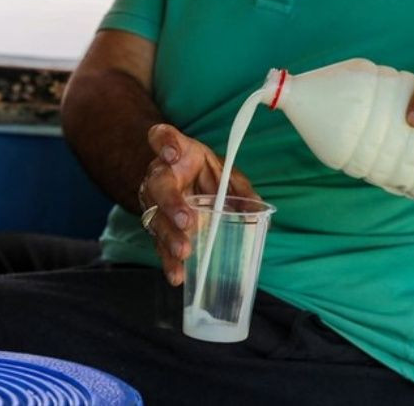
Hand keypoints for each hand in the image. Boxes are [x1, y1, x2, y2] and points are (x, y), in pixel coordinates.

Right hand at [137, 124, 257, 286]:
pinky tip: (177, 274)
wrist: (177, 180)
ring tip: (183, 251)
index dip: (164, 143)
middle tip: (186, 220)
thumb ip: (239, 186)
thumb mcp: (222, 171)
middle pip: (159, 186)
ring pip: (155, 217)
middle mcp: (159, 175)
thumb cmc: (201, 172)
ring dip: (169, 235)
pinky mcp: (156, 226)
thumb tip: (260, 208)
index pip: (162, 137)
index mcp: (176, 153)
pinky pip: (159, 242)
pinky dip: (168, 260)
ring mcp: (153, 201)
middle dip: (172, 204)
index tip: (172, 153)